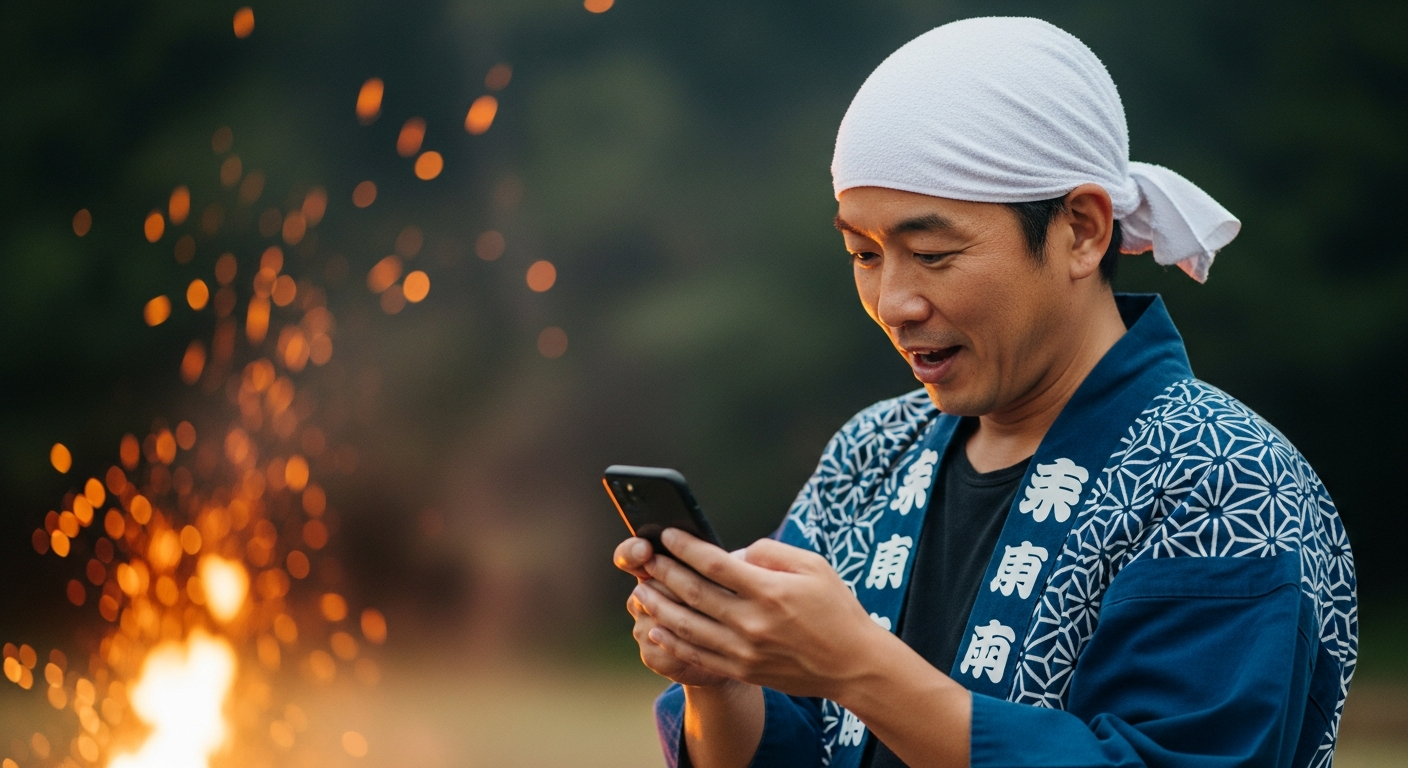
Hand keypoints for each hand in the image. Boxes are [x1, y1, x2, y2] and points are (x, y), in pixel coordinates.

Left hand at [634, 528, 892, 699]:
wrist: (853, 664)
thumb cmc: (836, 609)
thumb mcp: (813, 566)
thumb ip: (770, 552)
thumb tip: (733, 553)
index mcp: (770, 590)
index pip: (715, 564)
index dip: (686, 547)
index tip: (668, 535)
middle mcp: (753, 622)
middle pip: (694, 593)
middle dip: (664, 573)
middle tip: (646, 559)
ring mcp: (745, 650)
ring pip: (688, 626)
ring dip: (660, 606)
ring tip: (642, 591)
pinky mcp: (743, 670)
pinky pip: (698, 655)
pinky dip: (673, 641)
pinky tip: (656, 627)